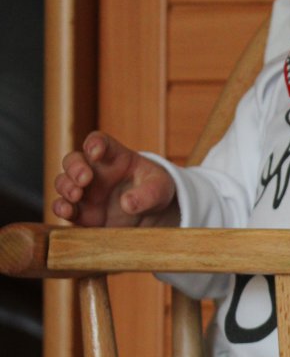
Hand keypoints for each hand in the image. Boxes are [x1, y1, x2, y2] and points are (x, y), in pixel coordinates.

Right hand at [53, 131, 177, 227]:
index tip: (96, 151)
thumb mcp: (161, 188)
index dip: (94, 143)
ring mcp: (86, 192)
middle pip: (73, 160)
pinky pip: (64, 208)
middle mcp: (95, 171)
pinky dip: (61, 208)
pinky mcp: (83, 212)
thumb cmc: (155, 190)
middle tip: (85, 178)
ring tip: (77, 195)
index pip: (99, 142)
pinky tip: (67, 211)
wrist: (153, 215)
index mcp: (114, 156)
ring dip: (66, 186)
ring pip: (64, 182)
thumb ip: (148, 194)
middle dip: (74, 167)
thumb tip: (128, 204)